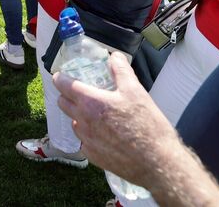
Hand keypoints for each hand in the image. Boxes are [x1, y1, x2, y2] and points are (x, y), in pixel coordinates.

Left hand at [54, 53, 178, 187]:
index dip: (61, 78)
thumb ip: (121, 71)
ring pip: (73, 122)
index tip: (62, 76)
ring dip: (79, 116)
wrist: (157, 162)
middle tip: (81, 93)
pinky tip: (104, 134)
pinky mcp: (92, 156)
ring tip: (97, 114)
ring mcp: (86, 140)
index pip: (64, 86)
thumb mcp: (136, 91)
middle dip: (67, 95)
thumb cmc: (147, 125)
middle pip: (63, 104)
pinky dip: (89, 135)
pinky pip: (83, 141)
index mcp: (90, 102)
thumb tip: (114, 57)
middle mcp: (82, 121)